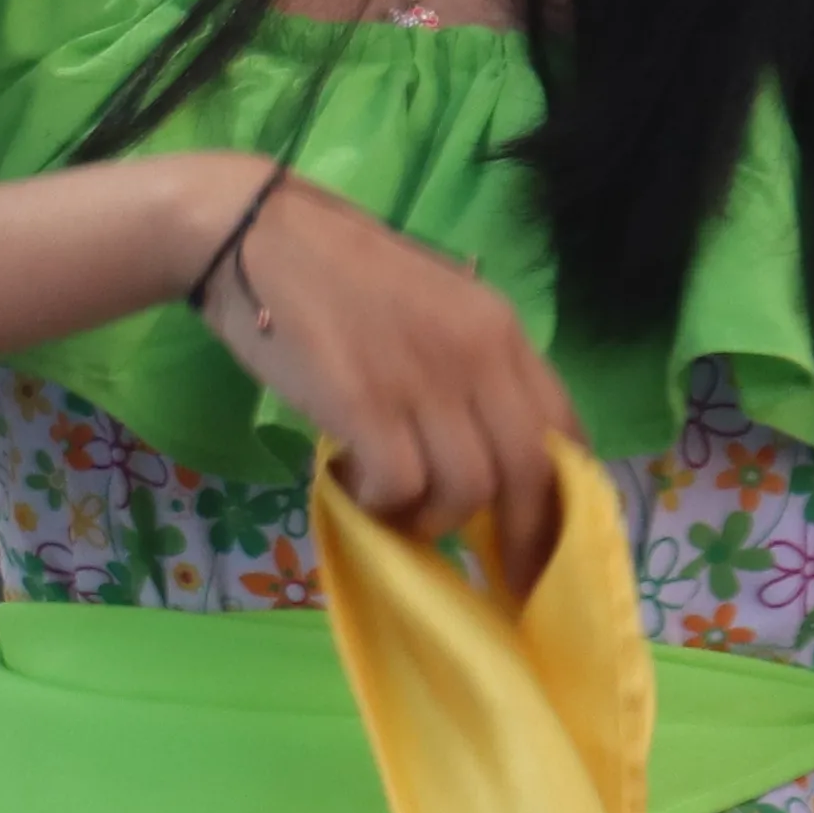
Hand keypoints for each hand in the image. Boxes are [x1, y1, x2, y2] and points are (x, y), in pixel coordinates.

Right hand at [174, 157, 575, 573]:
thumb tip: (482, 440)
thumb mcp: (429, 304)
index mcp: (500, 328)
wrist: (249, 232)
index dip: (563, 496)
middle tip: (505, 580)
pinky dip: (383, 505)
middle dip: (525, 540)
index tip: (545, 539)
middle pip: (529, 472)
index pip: (564, 428)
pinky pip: (402, 486)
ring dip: (433, 519)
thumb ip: (466, 362)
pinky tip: (351, 485)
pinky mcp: (364, 401)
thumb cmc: (330, 269)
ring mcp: (422, 378)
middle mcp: (477, 353)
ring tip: (393, 506)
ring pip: (468, 489)